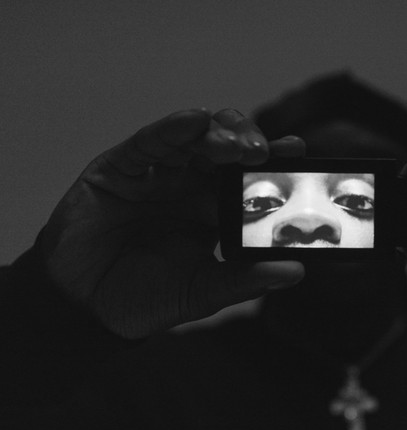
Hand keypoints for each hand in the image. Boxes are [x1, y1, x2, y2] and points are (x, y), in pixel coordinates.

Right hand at [41, 109, 304, 338]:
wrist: (86, 308)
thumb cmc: (146, 298)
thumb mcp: (202, 292)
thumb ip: (246, 281)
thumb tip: (296, 271)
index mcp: (212, 210)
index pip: (247, 178)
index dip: (272, 163)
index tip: (297, 152)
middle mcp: (188, 186)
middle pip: (224, 148)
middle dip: (247, 142)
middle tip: (263, 152)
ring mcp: (156, 174)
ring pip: (192, 139)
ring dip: (217, 134)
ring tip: (237, 145)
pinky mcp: (121, 168)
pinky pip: (149, 142)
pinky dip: (171, 129)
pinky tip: (192, 121)